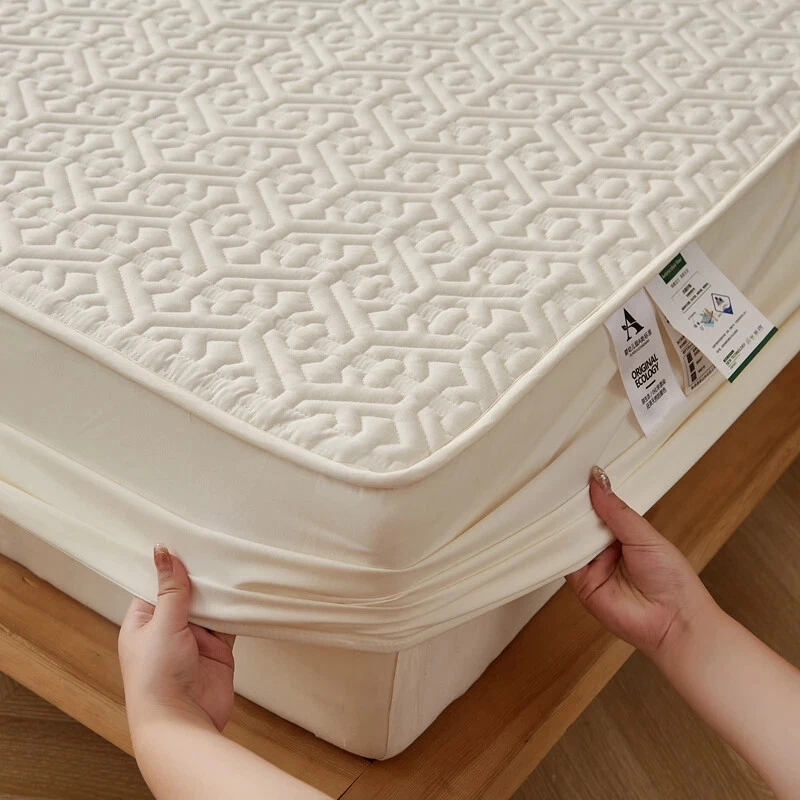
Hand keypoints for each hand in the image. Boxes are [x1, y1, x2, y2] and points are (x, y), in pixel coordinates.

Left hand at [118, 545, 235, 733]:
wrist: (181, 722)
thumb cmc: (156, 678)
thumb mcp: (161, 624)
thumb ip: (170, 589)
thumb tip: (162, 551)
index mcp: (143, 622)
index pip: (155, 585)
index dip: (168, 565)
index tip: (184, 539)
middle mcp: (168, 629)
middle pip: (186, 593)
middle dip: (200, 575)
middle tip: (215, 544)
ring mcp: (194, 640)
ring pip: (210, 607)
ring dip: (220, 592)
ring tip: (233, 561)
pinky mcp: (217, 651)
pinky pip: (230, 624)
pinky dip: (237, 611)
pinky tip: (245, 592)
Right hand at [566, 467, 717, 658]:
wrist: (674, 622)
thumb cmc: (671, 578)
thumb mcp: (645, 535)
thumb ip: (617, 510)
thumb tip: (596, 478)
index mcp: (624, 533)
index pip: (599, 508)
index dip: (587, 492)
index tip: (571, 471)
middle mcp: (605, 548)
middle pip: (581, 523)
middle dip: (570, 506)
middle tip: (553, 481)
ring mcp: (592, 566)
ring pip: (569, 540)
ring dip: (560, 524)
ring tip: (546, 500)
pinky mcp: (581, 584)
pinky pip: (563, 562)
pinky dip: (555, 548)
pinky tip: (548, 530)